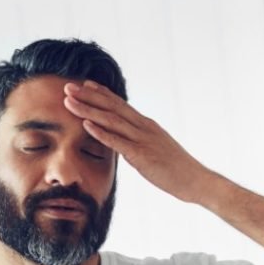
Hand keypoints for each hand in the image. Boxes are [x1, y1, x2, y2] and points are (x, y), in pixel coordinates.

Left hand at [63, 81, 215, 202]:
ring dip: (88, 110)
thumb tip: (125, 143)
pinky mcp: (142, 155)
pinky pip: (118, 141)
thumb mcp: (156, 150)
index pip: (120, 104)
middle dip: (88, 96)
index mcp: (147, 125)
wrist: (196, 180)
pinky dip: (101, 132)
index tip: (84, 84)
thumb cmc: (177, 169)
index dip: (101, 93)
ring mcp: (143, 140)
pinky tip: (86, 125)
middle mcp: (144, 127)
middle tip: (67, 86)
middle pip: (112, 107)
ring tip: (68, 101)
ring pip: (111, 120)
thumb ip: (140, 143)